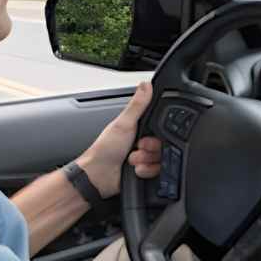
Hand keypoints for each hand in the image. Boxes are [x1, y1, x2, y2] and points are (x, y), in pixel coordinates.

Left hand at [77, 81, 161, 198]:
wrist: (98, 175)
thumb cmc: (105, 149)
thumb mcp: (124, 123)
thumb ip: (137, 104)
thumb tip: (145, 84)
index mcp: (137, 126)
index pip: (160, 126)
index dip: (158, 131)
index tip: (147, 134)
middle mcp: (141, 141)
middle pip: (163, 143)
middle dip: (150, 148)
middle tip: (137, 147)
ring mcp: (143, 156)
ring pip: (161, 158)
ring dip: (146, 160)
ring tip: (132, 160)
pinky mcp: (144, 170)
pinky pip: (157, 171)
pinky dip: (146, 171)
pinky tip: (135, 169)